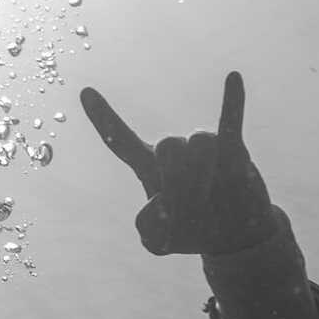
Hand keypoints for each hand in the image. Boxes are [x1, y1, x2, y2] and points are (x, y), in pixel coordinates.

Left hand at [79, 72, 275, 255]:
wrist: (231, 236)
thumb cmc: (189, 231)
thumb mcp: (157, 241)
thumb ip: (146, 227)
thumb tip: (160, 200)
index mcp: (148, 169)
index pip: (121, 140)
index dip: (103, 118)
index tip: (85, 92)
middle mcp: (175, 153)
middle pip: (168, 144)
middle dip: (179, 180)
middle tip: (188, 207)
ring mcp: (205, 149)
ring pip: (199, 141)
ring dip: (205, 175)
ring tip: (210, 196)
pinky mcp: (234, 151)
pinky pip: (231, 121)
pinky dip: (232, 101)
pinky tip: (233, 78)